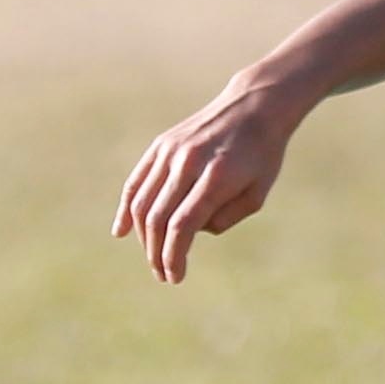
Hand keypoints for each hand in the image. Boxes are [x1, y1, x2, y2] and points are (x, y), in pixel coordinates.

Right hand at [114, 74, 309, 280]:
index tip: (175, 277)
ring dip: (143, 237)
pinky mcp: (160, 145)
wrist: (254, 106)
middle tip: (163, 275)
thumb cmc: (262, 155)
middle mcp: (188, 162)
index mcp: (216, 176)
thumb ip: (224, 218)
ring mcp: (170, 151)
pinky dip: (127, 208)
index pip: (183, 225)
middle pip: (158, 217)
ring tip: (153, 257)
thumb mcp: (257, 193)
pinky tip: (122, 231)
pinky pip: (136, 181)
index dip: (174, 255)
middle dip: (157, 253)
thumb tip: (188, 234)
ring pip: (142, 202)